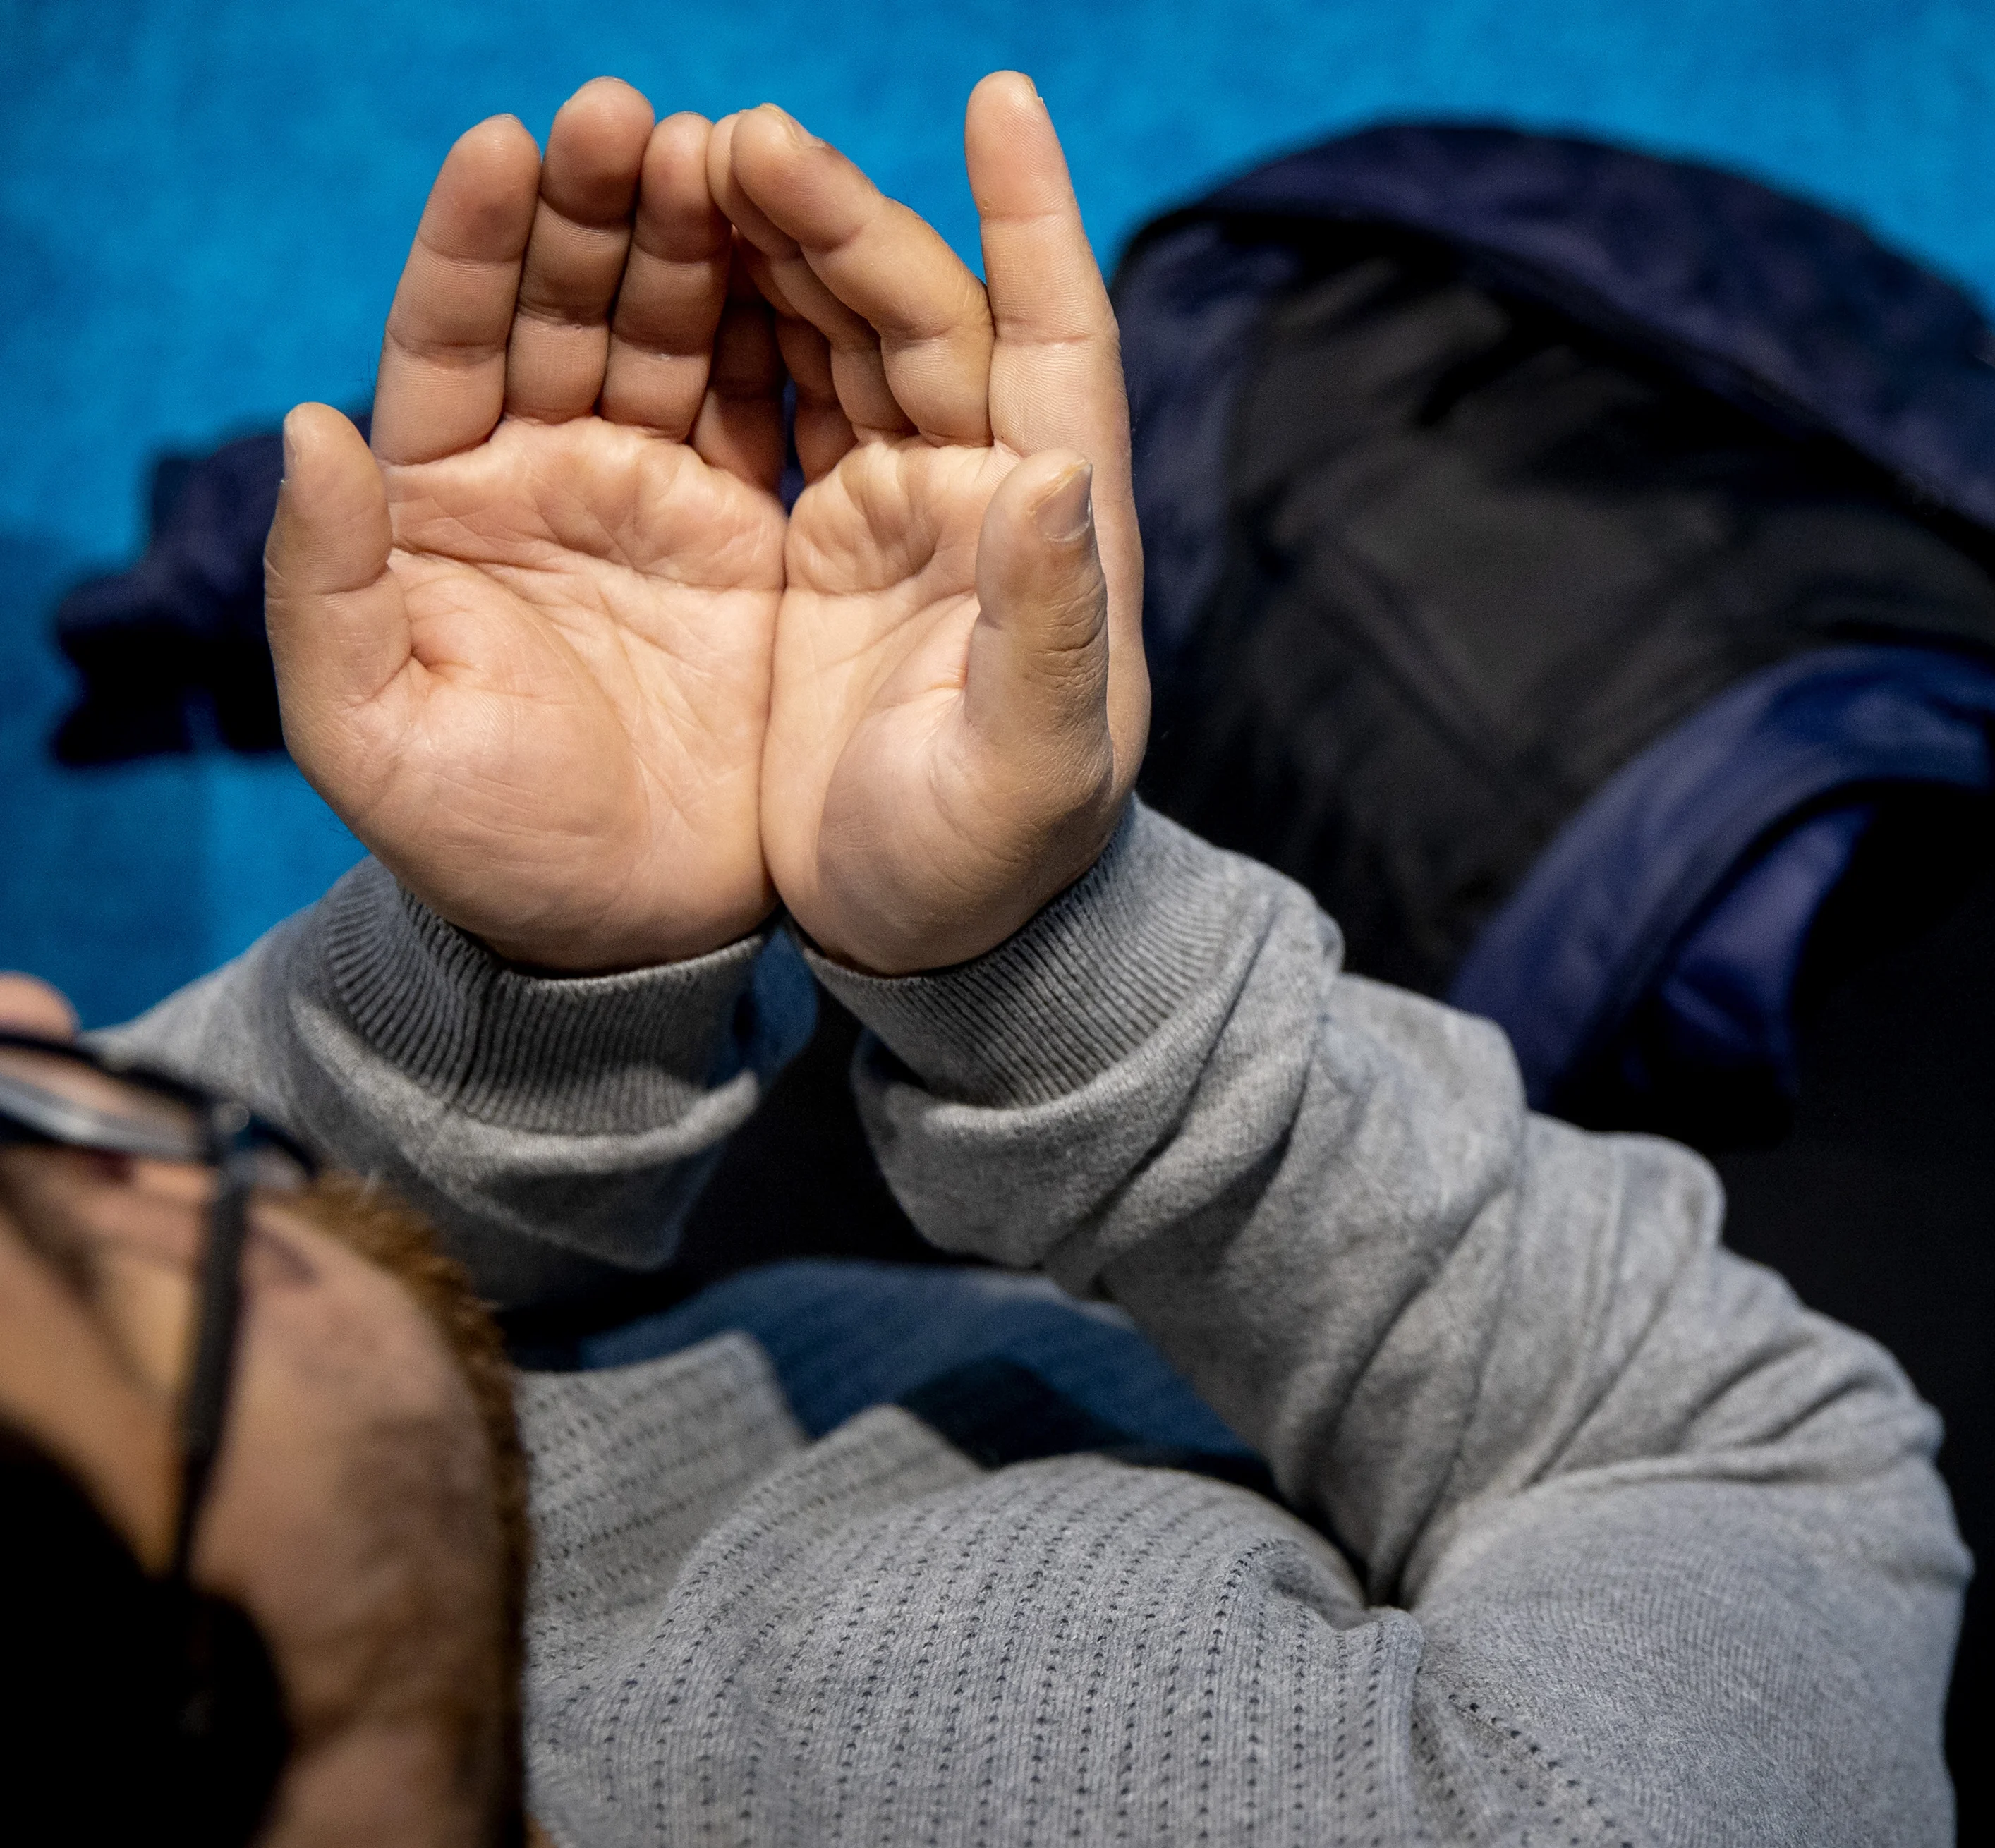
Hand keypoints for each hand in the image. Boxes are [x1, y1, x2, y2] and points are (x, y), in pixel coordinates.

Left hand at [265, 79, 792, 971]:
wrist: (625, 938)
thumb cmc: (481, 847)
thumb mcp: (369, 733)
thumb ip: (326, 583)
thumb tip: (307, 424)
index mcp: (442, 499)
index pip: (448, 333)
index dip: (471, 238)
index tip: (505, 144)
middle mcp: (548, 472)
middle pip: (566, 302)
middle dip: (596, 205)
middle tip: (633, 118)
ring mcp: (655, 494)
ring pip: (674, 330)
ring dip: (694, 238)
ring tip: (724, 149)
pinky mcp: (752, 534)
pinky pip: (771, 404)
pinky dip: (786, 327)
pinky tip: (805, 255)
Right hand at [711, 76, 1146, 975]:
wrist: (928, 940)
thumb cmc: (990, 873)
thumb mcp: (1029, 777)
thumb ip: (1047, 629)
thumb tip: (1061, 476)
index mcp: (1052, 529)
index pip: (1058, 337)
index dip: (1033, 219)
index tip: (1000, 100)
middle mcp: (986, 491)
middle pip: (919, 312)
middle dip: (837, 215)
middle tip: (735, 137)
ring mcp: (899, 505)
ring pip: (839, 333)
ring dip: (772, 244)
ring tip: (679, 159)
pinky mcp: (818, 535)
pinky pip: (771, 394)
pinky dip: (726, 320)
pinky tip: (663, 256)